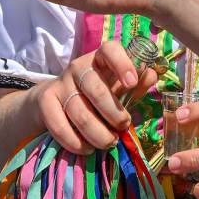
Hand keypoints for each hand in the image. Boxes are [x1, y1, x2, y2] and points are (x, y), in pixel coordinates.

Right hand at [33, 42, 159, 154]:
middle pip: (96, 89)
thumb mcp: (117, 88)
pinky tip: (87, 149)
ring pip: (80, 113)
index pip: (110, 50)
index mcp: (100, 58)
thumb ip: (136, 84)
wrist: (54, 101)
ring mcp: (60, 83)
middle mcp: (78, 67)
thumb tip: (152, 74)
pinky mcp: (46, 102)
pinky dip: (76, 143)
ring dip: (98, 134)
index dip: (122, 64)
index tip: (131, 83)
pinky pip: (60, 126)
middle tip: (123, 127)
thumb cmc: (96, 94)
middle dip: (114, 114)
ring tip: (109, 143)